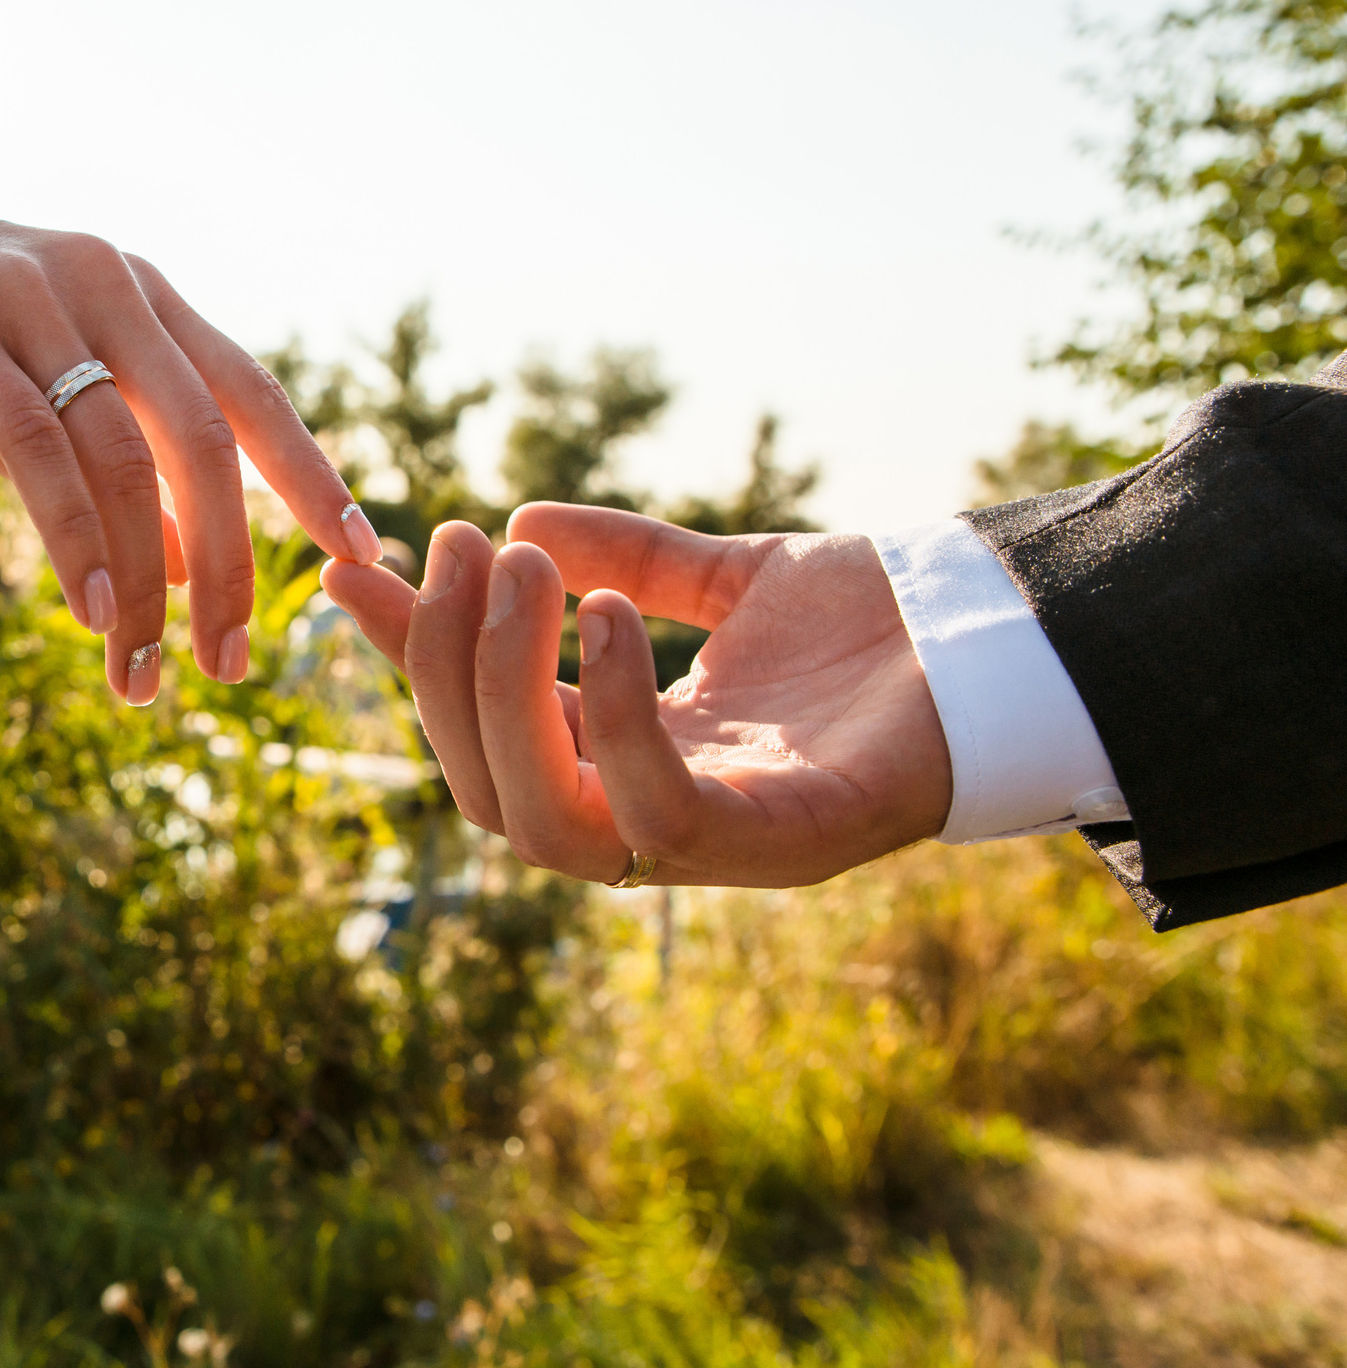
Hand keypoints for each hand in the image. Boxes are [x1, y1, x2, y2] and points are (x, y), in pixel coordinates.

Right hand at [0, 109, 380, 703]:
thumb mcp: (31, 399)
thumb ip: (110, 466)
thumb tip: (194, 564)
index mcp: (139, 295)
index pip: (252, 391)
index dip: (310, 474)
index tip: (357, 557)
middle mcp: (104, 282)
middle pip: (206, 437)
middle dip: (233, 562)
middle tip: (229, 665)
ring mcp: (32, 292)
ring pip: (124, 453)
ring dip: (148, 576)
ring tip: (146, 667)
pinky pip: (35, 444)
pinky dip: (75, 534)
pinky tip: (94, 608)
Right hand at [319, 503, 952, 886]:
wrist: (1021, 645)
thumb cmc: (887, 628)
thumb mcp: (731, 579)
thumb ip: (632, 559)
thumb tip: (519, 524)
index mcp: (631, 765)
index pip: (482, 727)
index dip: (409, 657)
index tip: (347, 571)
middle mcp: (656, 820)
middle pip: (486, 790)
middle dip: (447, 671)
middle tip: (459, 549)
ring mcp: (715, 844)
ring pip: (542, 823)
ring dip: (505, 695)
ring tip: (520, 576)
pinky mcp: (784, 843)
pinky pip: (657, 811)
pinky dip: (615, 716)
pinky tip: (607, 618)